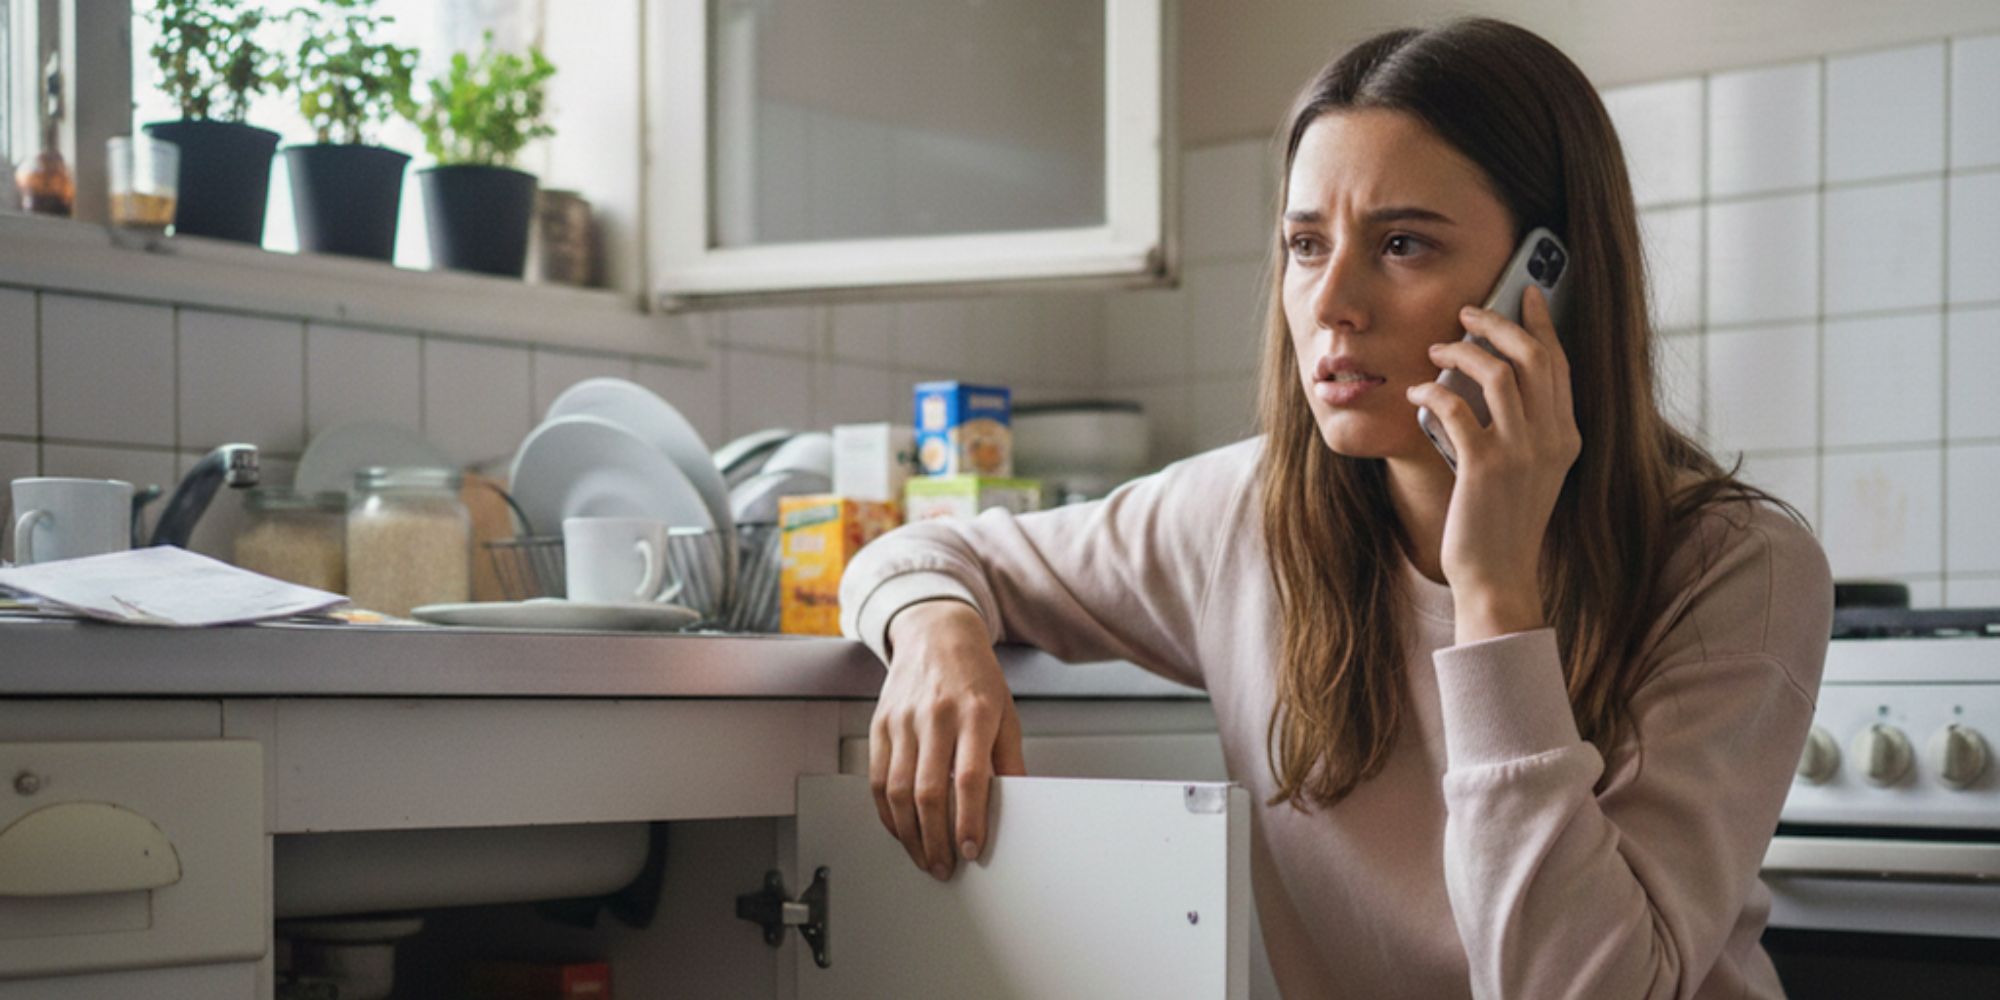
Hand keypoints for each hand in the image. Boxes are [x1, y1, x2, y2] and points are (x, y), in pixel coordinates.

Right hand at [873, 600, 1026, 880]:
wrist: (937, 635)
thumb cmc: (976, 677)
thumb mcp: (1006, 714)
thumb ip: (1009, 762)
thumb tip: (1017, 805)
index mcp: (975, 713)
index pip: (970, 777)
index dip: (970, 820)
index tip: (971, 850)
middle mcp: (936, 716)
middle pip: (929, 791)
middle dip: (936, 839)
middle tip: (945, 867)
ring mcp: (904, 720)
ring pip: (898, 791)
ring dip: (910, 834)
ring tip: (924, 857)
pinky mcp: (880, 724)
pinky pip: (878, 779)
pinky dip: (888, 813)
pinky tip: (901, 830)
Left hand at [1405, 284, 1579, 639]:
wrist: (1498, 577)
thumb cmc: (1503, 523)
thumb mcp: (1529, 471)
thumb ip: (1524, 428)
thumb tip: (1492, 377)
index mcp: (1567, 437)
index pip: (1559, 364)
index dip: (1541, 323)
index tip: (1525, 292)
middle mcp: (1552, 439)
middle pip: (1533, 356)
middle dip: (1499, 323)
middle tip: (1468, 311)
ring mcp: (1521, 453)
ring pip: (1499, 373)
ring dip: (1462, 351)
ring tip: (1437, 347)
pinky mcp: (1484, 467)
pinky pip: (1456, 408)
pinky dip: (1432, 391)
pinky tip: (1416, 393)